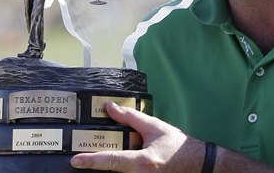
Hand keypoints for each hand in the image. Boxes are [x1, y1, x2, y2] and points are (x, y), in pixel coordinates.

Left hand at [70, 102, 204, 171]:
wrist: (198, 164)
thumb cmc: (178, 147)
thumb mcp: (155, 128)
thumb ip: (131, 118)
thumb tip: (110, 108)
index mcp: (144, 162)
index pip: (112, 161)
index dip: (91, 160)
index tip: (76, 160)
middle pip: (112, 172)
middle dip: (100, 163)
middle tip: (88, 157)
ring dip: (113, 165)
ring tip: (120, 152)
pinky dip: (123, 168)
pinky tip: (128, 157)